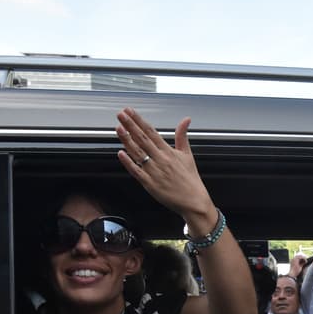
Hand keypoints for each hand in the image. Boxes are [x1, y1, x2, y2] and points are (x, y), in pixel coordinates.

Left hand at [116, 109, 214, 232]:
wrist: (194, 201)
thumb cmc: (191, 180)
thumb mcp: (188, 155)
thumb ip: (182, 136)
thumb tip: (186, 120)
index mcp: (169, 152)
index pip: (151, 132)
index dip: (139, 121)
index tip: (130, 112)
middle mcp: (161, 160)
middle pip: (143, 139)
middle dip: (130, 125)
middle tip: (121, 115)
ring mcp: (154, 171)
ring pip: (138, 152)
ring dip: (127, 140)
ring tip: (118, 128)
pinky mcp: (150, 184)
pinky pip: (136, 171)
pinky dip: (128, 162)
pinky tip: (120, 153)